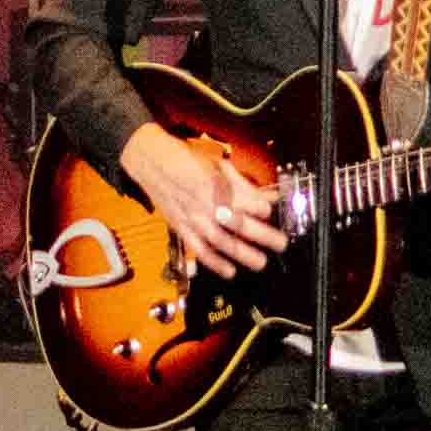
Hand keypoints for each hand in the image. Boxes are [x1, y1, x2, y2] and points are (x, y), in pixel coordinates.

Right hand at [119, 122, 286, 275]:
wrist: (150, 161)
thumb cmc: (185, 158)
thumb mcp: (217, 163)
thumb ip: (243, 184)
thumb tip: (267, 196)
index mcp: (215, 184)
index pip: (246, 201)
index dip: (262, 208)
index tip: (271, 212)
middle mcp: (204, 203)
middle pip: (238, 223)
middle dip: (262, 235)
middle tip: (280, 243)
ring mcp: (192, 218)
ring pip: (221, 241)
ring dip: (242, 254)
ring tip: (260, 262)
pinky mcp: (181, 228)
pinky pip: (199, 249)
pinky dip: (214, 263)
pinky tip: (229, 271)